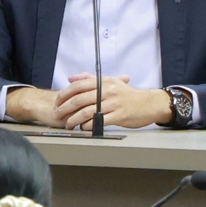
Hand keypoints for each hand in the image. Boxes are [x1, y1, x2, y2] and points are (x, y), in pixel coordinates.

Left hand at [55, 74, 172, 131]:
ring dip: (74, 119)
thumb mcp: (110, 82)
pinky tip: (83, 128)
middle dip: (64, 109)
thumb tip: (71, 78)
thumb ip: (90, 79)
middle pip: (79, 100)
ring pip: (87, 112)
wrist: (149, 104)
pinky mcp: (119, 115)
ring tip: (68, 124)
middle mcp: (107, 91)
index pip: (78, 86)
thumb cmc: (127, 94)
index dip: (64, 95)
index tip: (56, 102)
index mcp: (103, 82)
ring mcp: (113, 103)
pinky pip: (98, 121)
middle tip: (57, 115)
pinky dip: (88, 125)